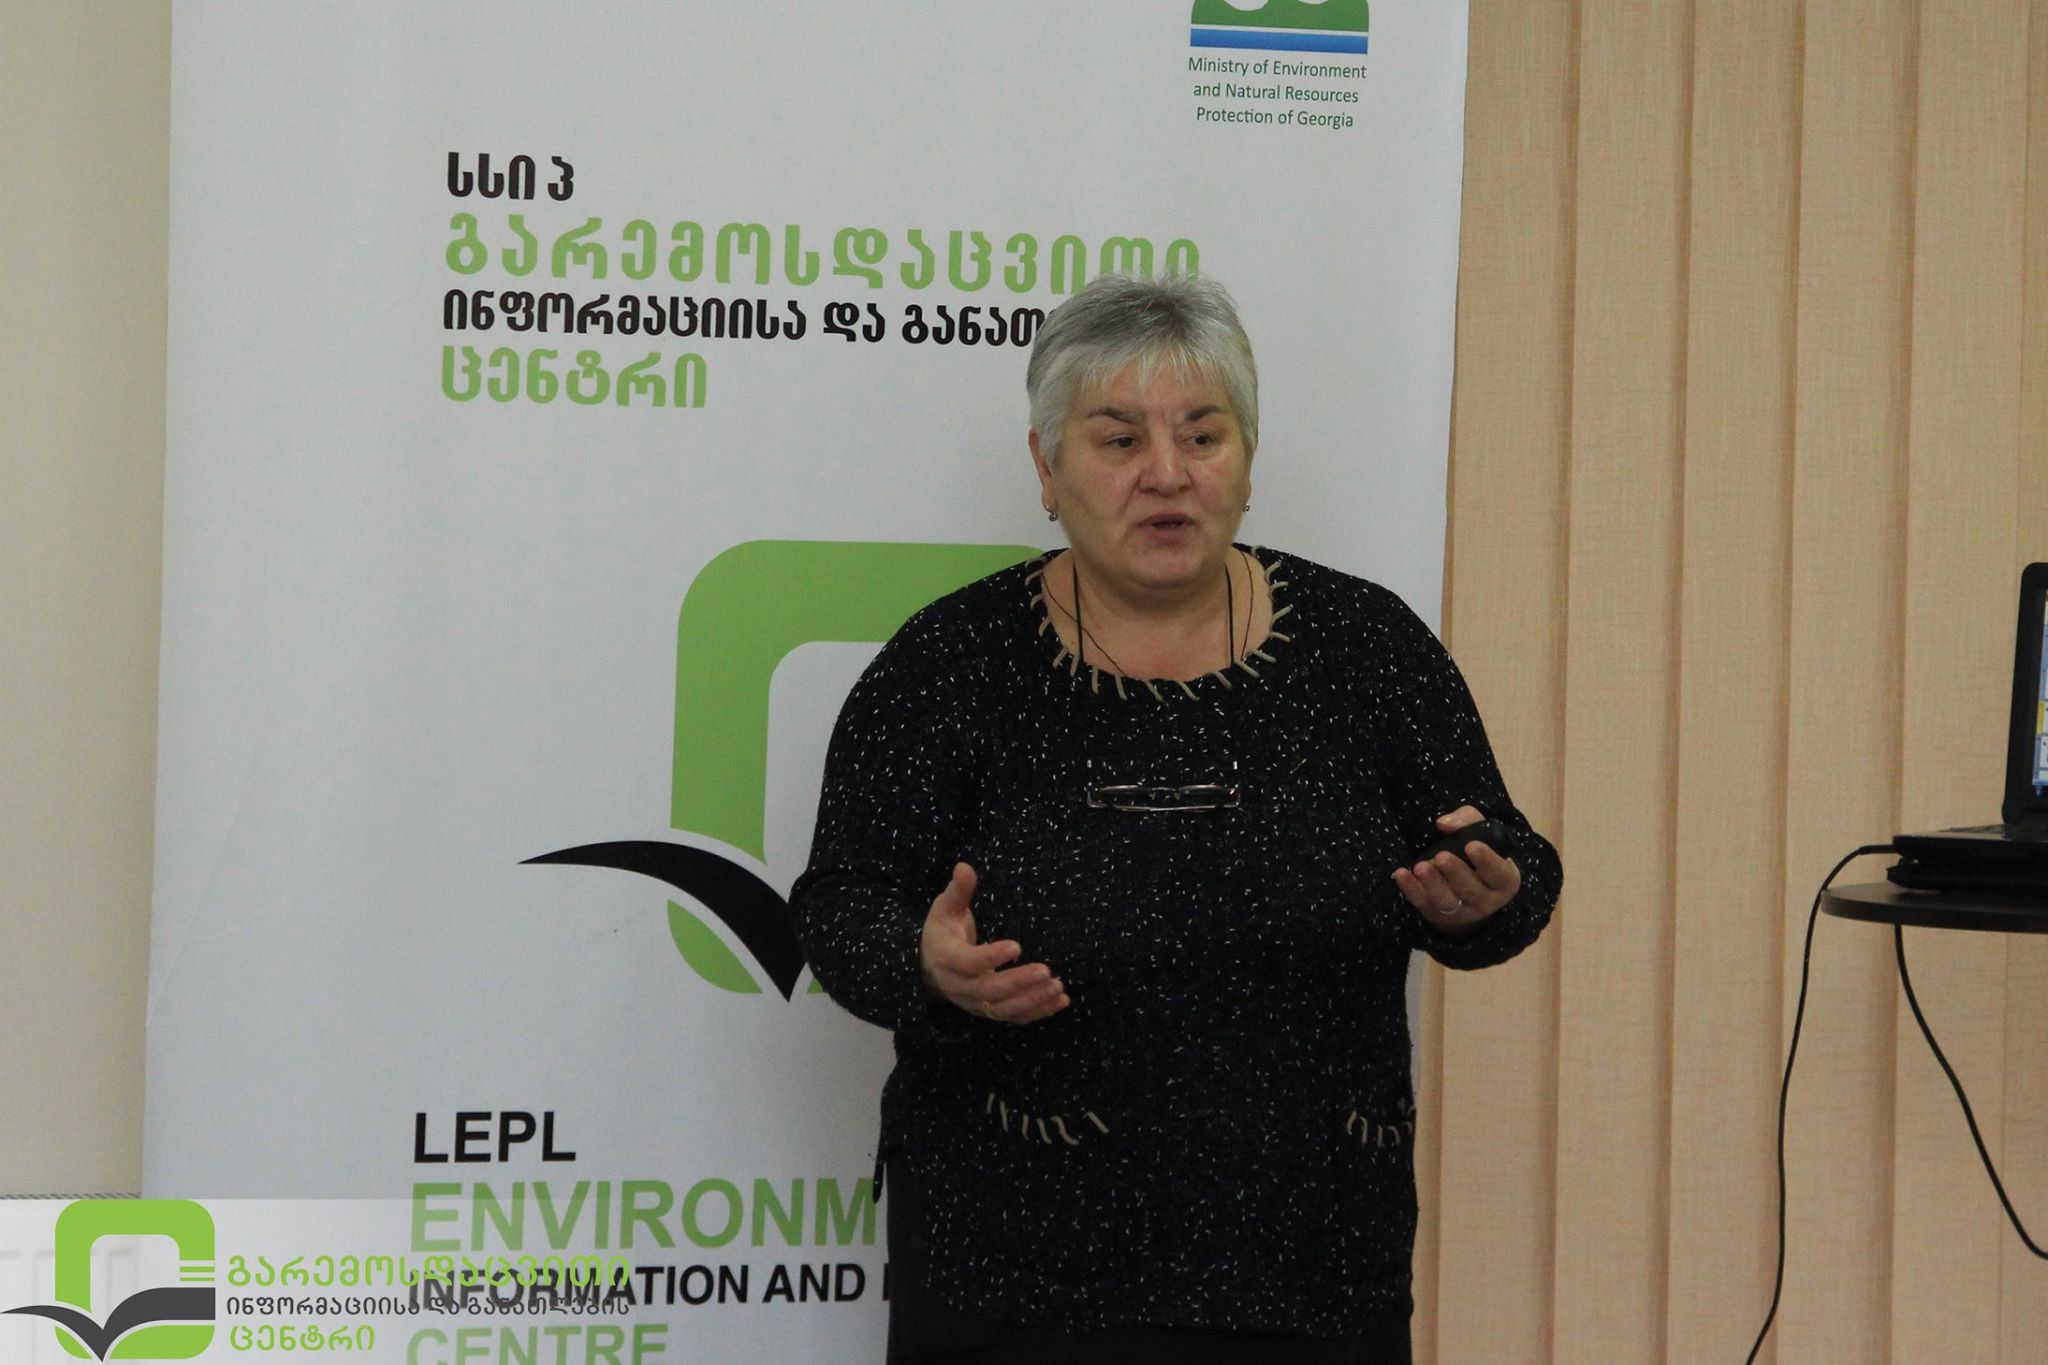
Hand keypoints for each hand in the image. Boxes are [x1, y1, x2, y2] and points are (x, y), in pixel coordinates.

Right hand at [920, 863, 1069, 1023]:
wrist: (929, 967)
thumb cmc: (942, 932)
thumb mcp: (945, 909)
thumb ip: (958, 891)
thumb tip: (965, 866)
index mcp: (947, 959)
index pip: (968, 963)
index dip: (991, 958)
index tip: (1017, 946)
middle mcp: (960, 987)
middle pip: (990, 991)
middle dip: (1019, 983)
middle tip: (1046, 970)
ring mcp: (976, 1003)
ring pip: (1004, 1009)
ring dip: (1032, 1000)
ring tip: (1057, 986)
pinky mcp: (990, 1011)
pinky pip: (1015, 1017)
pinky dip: (1038, 1012)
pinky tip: (1061, 1001)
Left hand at [1393, 806, 1522, 935]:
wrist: (1468, 888)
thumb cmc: (1478, 856)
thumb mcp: (1481, 833)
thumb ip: (1467, 821)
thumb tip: (1444, 823)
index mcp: (1504, 880)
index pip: (1498, 873)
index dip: (1487, 861)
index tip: (1471, 845)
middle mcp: (1487, 900)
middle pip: (1471, 889)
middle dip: (1455, 872)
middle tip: (1441, 856)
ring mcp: (1462, 911)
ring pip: (1448, 901)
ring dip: (1433, 884)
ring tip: (1421, 866)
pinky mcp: (1438, 914)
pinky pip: (1423, 903)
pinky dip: (1411, 890)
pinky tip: (1402, 874)